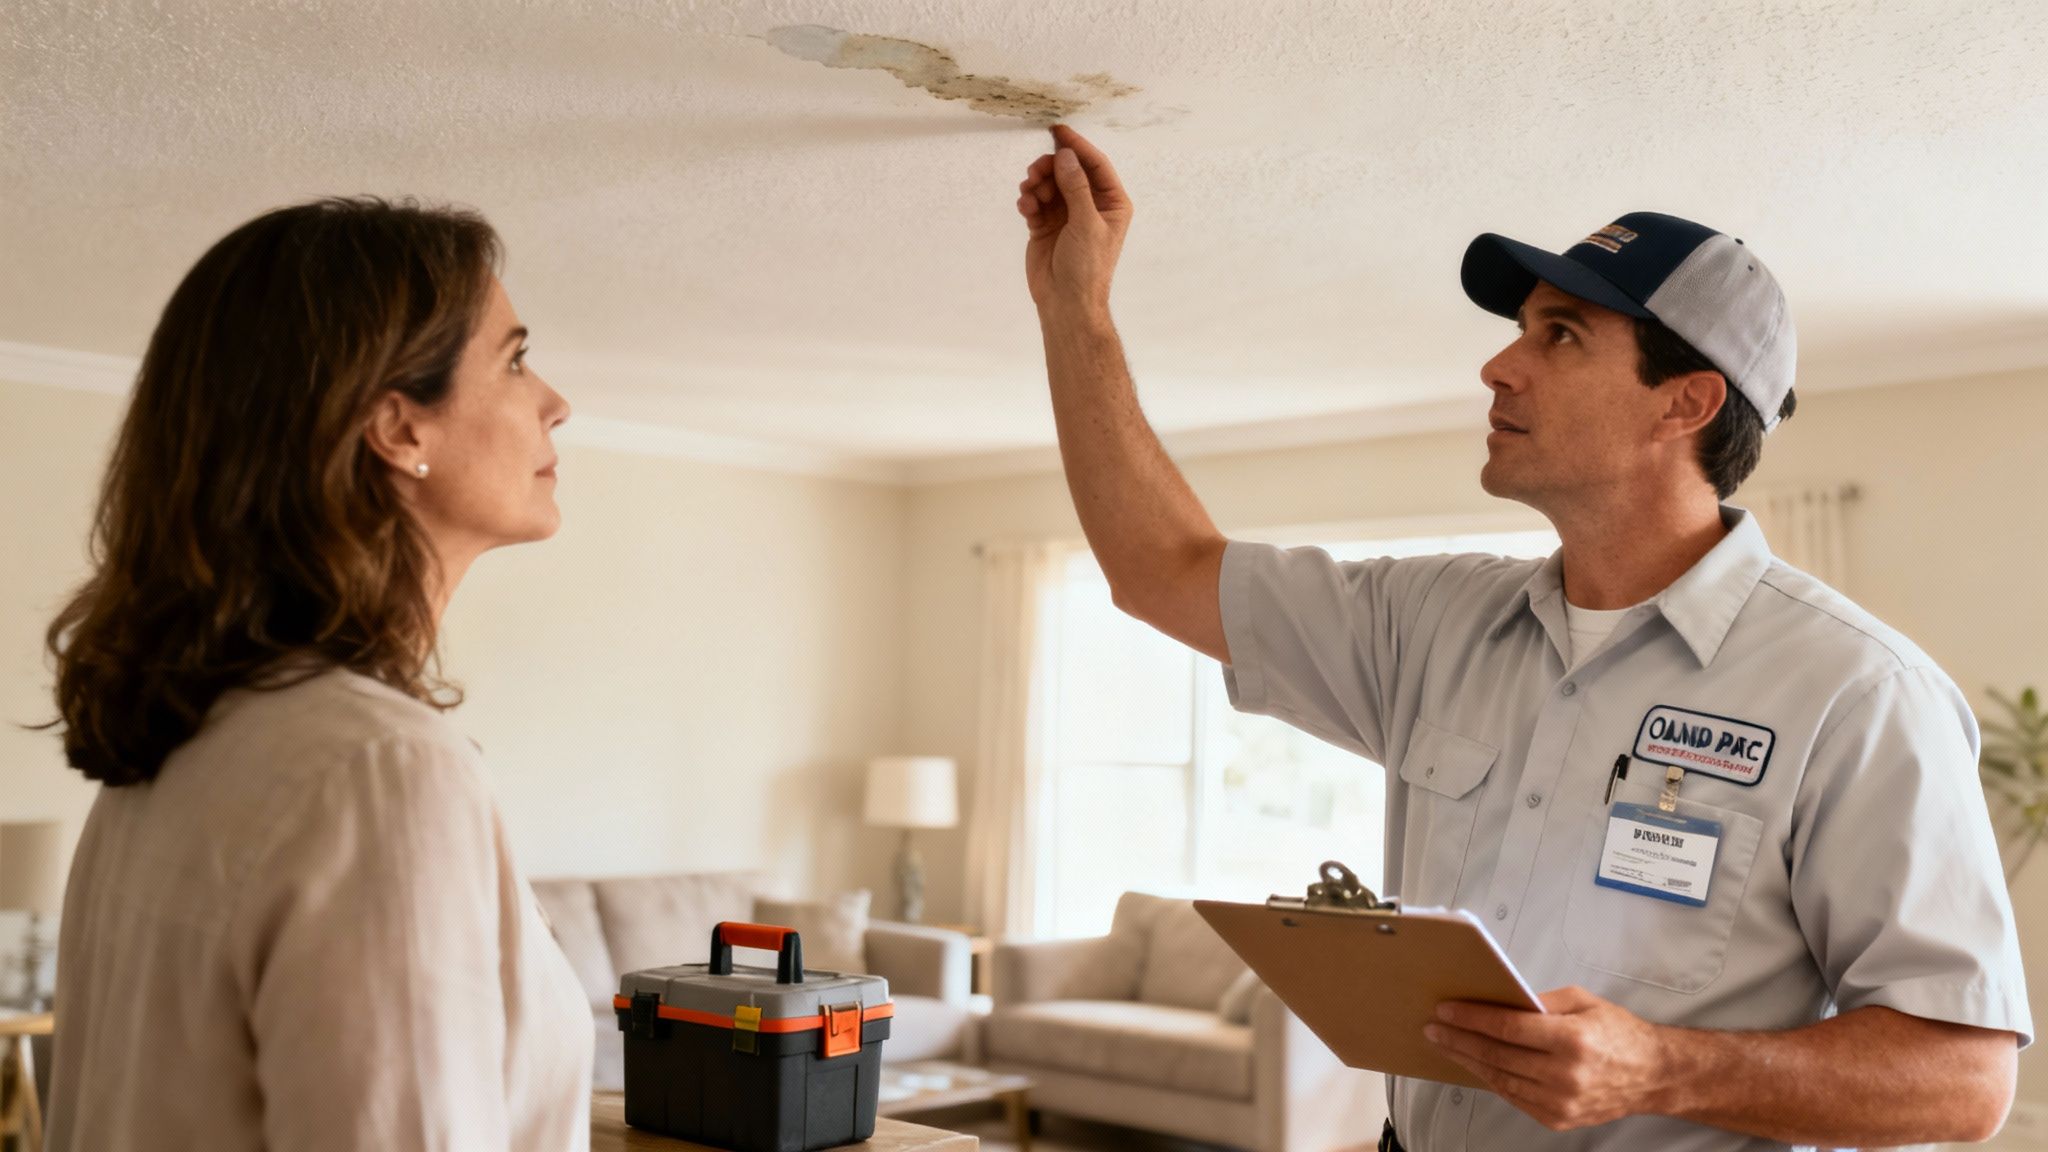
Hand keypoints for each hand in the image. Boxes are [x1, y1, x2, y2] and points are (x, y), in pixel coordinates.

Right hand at [1016, 124, 1131, 320]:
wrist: (1066, 302)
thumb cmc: (1087, 267)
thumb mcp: (1086, 223)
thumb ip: (1076, 187)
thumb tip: (1066, 155)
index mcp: (1111, 203)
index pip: (1095, 165)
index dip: (1077, 146)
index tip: (1058, 131)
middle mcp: (1090, 205)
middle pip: (1068, 171)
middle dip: (1050, 168)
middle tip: (1035, 172)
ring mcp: (1066, 214)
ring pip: (1049, 184)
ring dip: (1037, 184)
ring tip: (1029, 194)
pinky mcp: (1045, 225)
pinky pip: (1035, 201)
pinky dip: (1028, 200)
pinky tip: (1026, 208)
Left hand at [1425, 986, 1673, 1130]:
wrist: (1652, 1075)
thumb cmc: (1618, 1032)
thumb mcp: (1582, 1001)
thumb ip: (1540, 1001)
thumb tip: (1499, 1000)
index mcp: (1572, 1040)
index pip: (1507, 1028)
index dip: (1471, 1018)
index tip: (1445, 1010)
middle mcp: (1565, 1075)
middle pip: (1497, 1055)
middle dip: (1460, 1040)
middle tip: (1434, 1028)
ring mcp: (1561, 1102)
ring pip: (1500, 1079)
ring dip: (1468, 1061)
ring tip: (1446, 1045)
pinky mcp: (1558, 1119)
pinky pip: (1513, 1097)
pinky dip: (1491, 1080)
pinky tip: (1475, 1065)